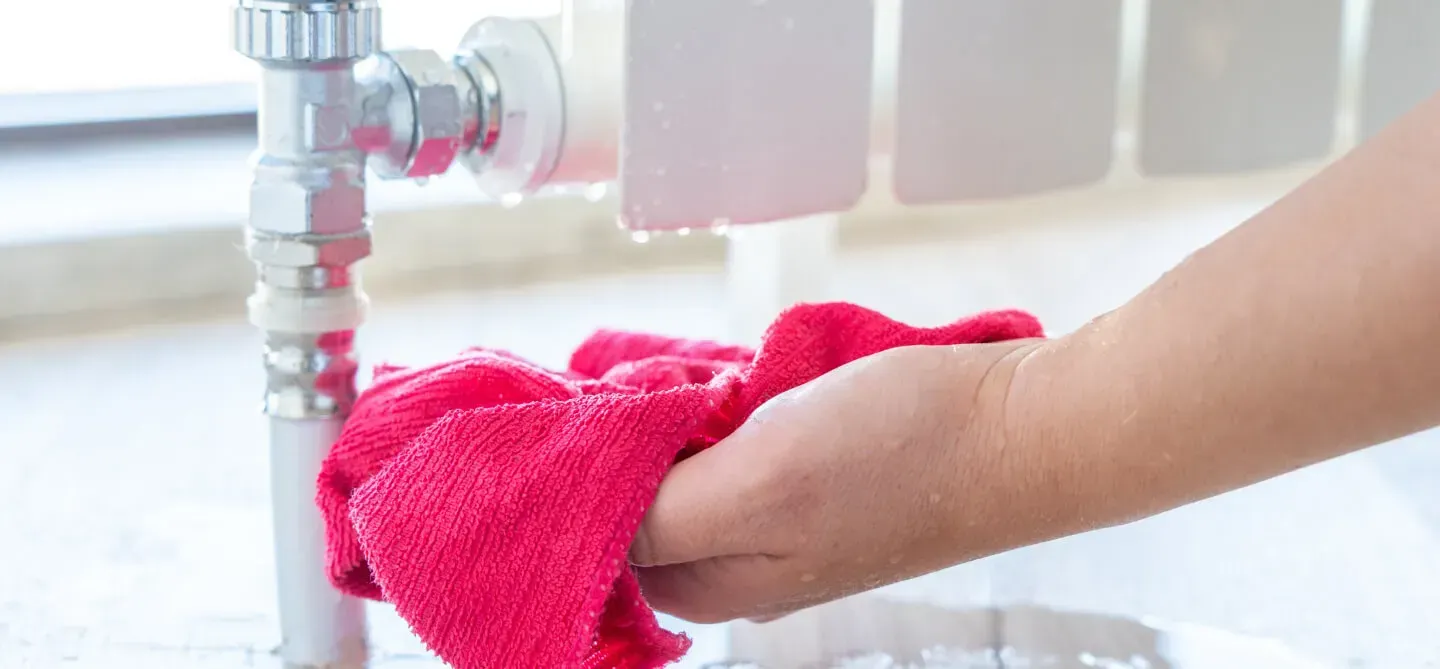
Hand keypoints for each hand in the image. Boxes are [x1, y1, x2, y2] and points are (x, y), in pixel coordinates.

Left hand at [629, 340, 1048, 623]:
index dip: (589, 480)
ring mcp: (788, 519)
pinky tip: (745, 378)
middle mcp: (747, 562)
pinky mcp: (823, 476)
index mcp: (720, 583)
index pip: (609, 544)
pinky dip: (730, 407)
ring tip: (701, 377)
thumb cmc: (902, 454)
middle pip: (648, 505)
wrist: (1028, 426)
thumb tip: (588, 512)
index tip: (588, 415)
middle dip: (635, 442)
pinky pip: (745, 445)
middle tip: (647, 383)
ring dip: (683, 419)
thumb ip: (664, 513)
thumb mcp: (759, 482)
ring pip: (694, 469)